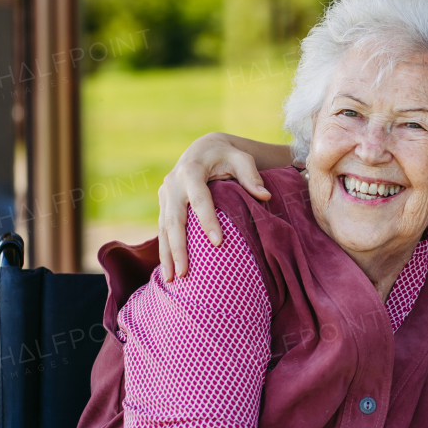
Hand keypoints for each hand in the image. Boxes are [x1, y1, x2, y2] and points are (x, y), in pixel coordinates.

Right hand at [157, 132, 269, 280]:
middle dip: (178, 247)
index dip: (208, 221)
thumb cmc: (227, 155)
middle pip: (174, 219)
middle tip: (186, 272)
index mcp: (192, 170)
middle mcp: (173, 183)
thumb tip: (265, 196)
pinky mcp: (163, 204)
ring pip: (164, 228)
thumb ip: (251, 175)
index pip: (200, 199)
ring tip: (173, 279)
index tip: (218, 243)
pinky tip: (169, 270)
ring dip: (167, 254)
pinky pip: (162, 229)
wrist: (203, 148)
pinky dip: (164, 250)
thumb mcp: (241, 159)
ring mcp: (165, 194)